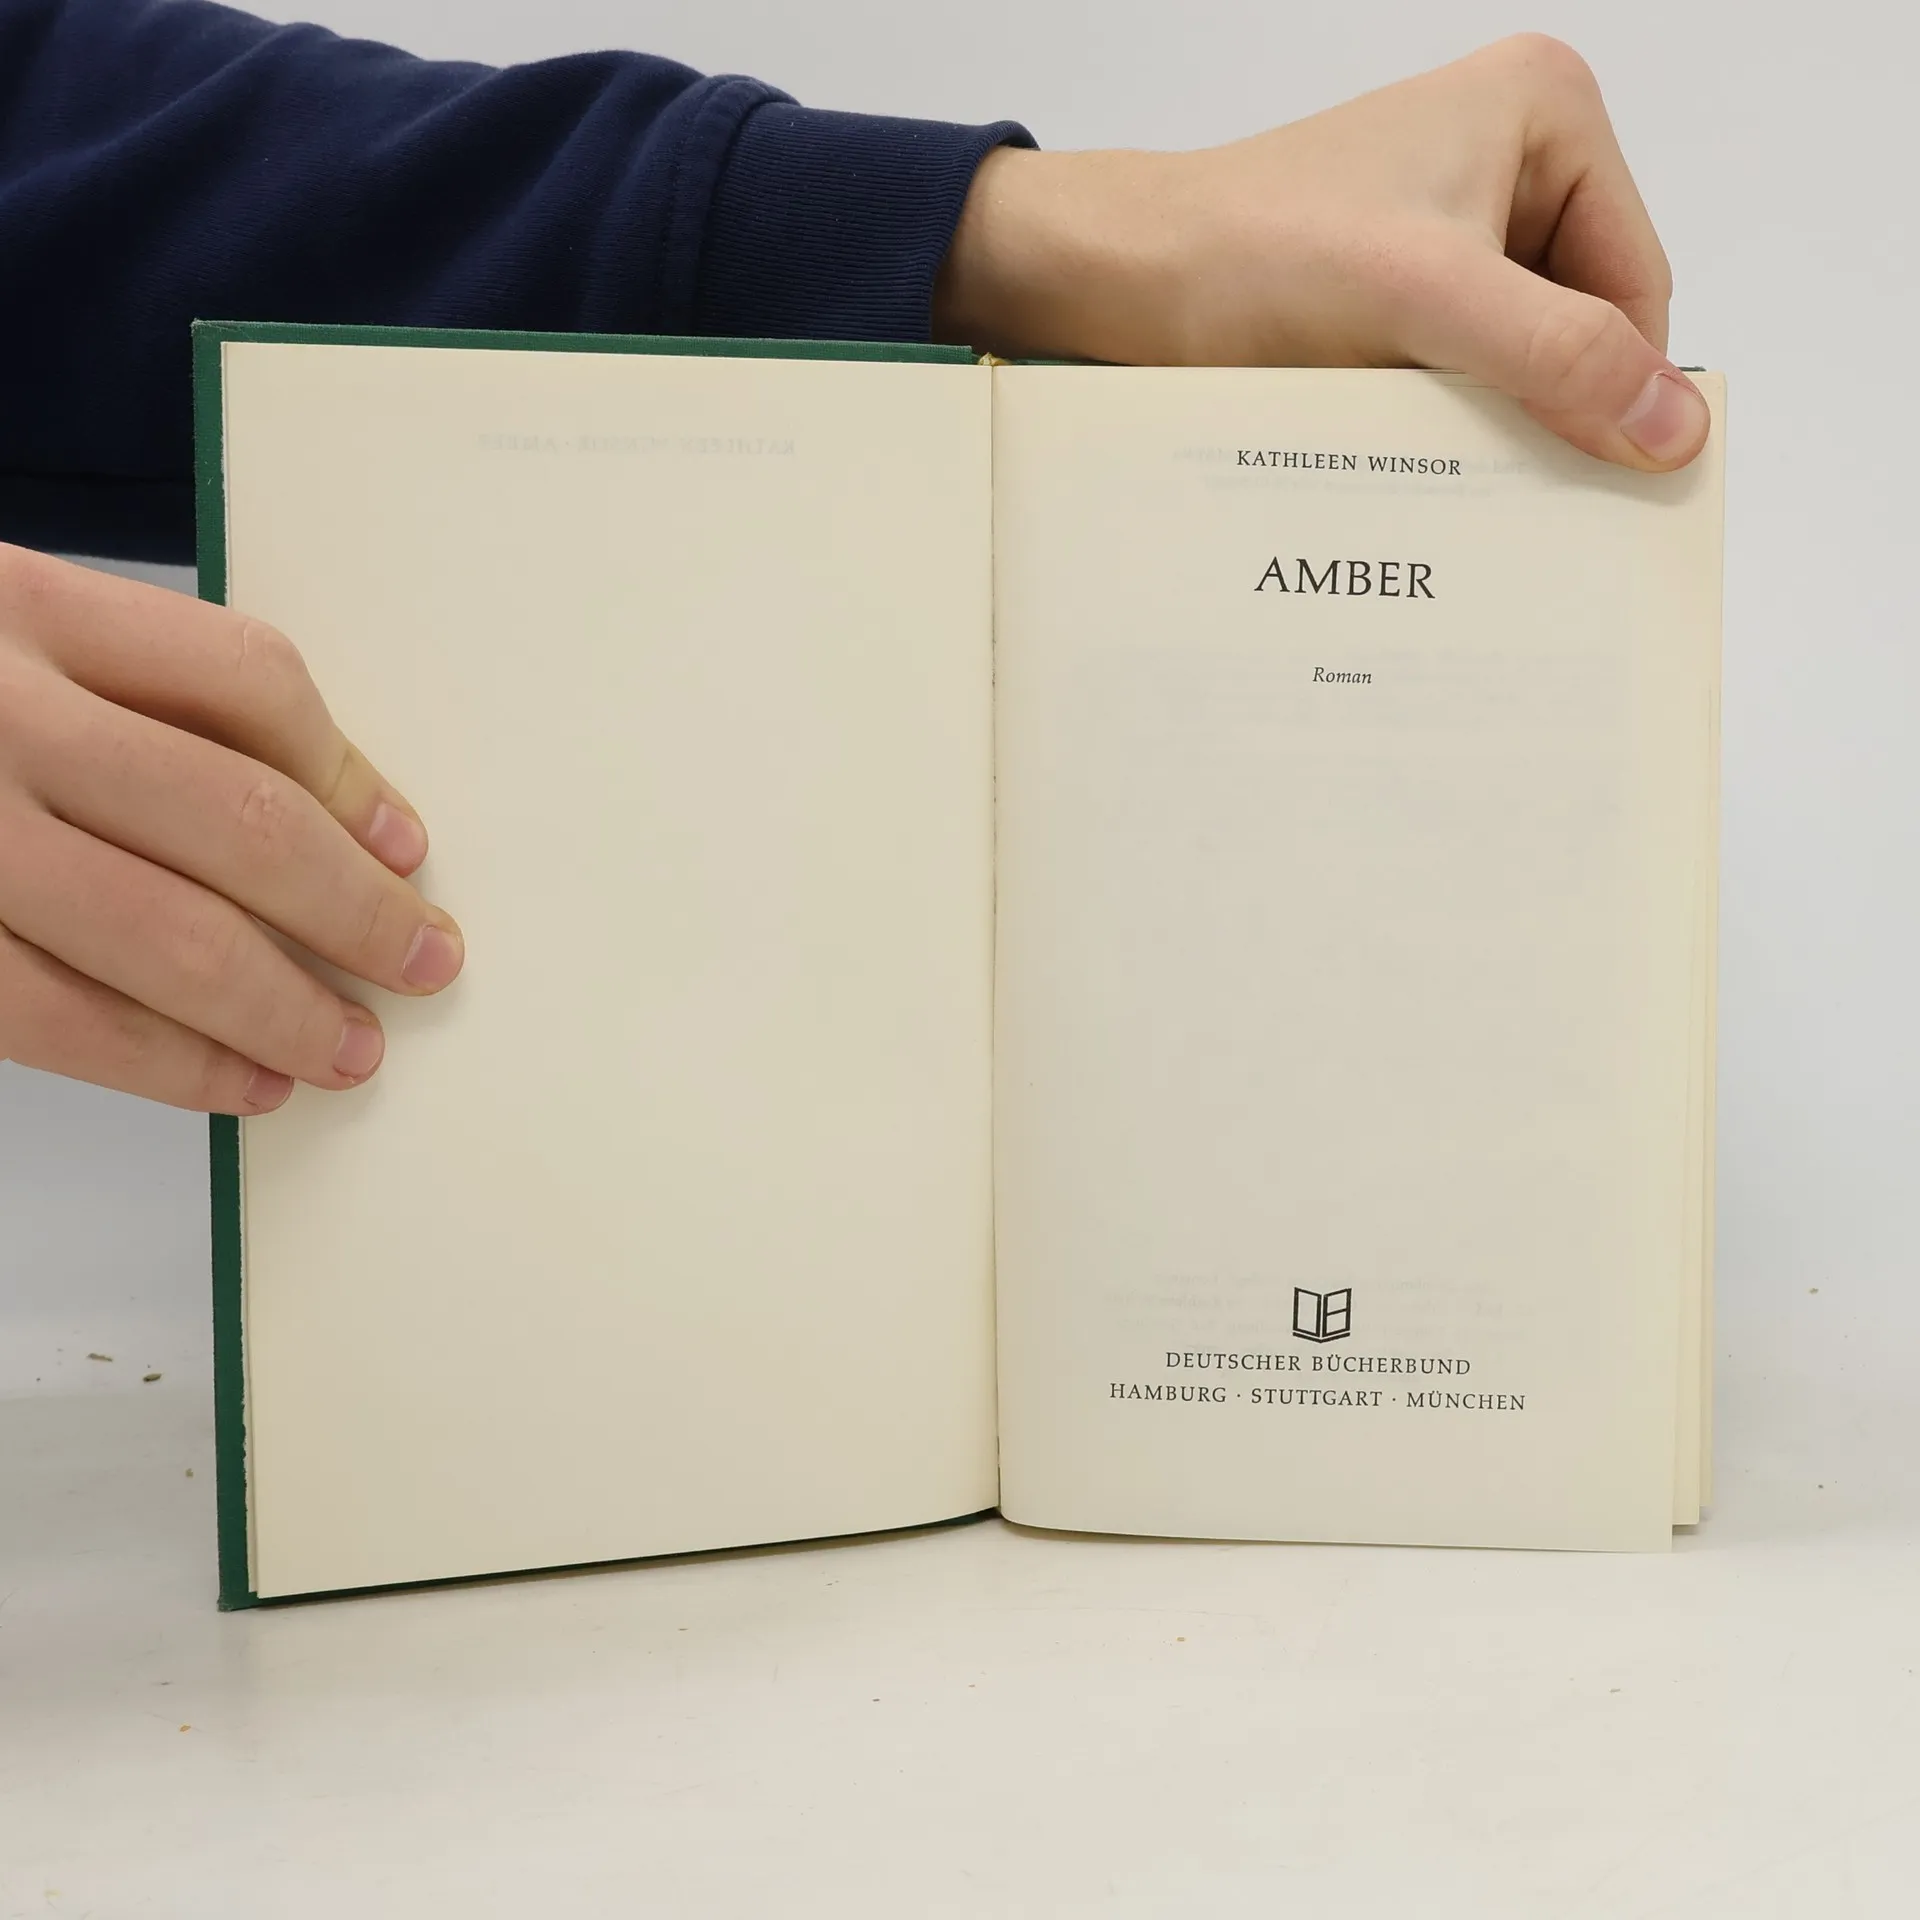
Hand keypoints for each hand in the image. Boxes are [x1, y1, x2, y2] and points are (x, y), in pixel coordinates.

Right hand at [0, 547, 463, 1113]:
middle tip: (428, 965)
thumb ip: (136, 693)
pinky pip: (56, 1018)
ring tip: (352, 1050)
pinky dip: (167, 1064)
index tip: (407, 850)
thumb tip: (341, 816)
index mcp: (24, 607)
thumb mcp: (1, 630)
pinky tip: (238, 1084)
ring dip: (281, 1007)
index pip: (243, 678)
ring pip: (160, 933)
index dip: (348, 776)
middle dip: (352, 912)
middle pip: (231, 817)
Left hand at [935, 34, 1708, 470]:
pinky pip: (1458, 368)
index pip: (1637, 282)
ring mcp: (1450, 220)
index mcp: (1547, 112)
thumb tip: (1676, 427)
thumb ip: (1559, 357)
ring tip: (1438, 462)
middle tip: (1507, 483)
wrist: (1120, 278)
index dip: (1617, 384)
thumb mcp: (1427, 302)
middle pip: (1582, 321)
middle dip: (1547, 400)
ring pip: (1518, 354)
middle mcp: (1509, 154)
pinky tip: (1406, 452)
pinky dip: (1442, 419)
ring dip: (1489, 419)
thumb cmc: (1250, 256)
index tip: (1595, 479)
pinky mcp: (1397, 282)